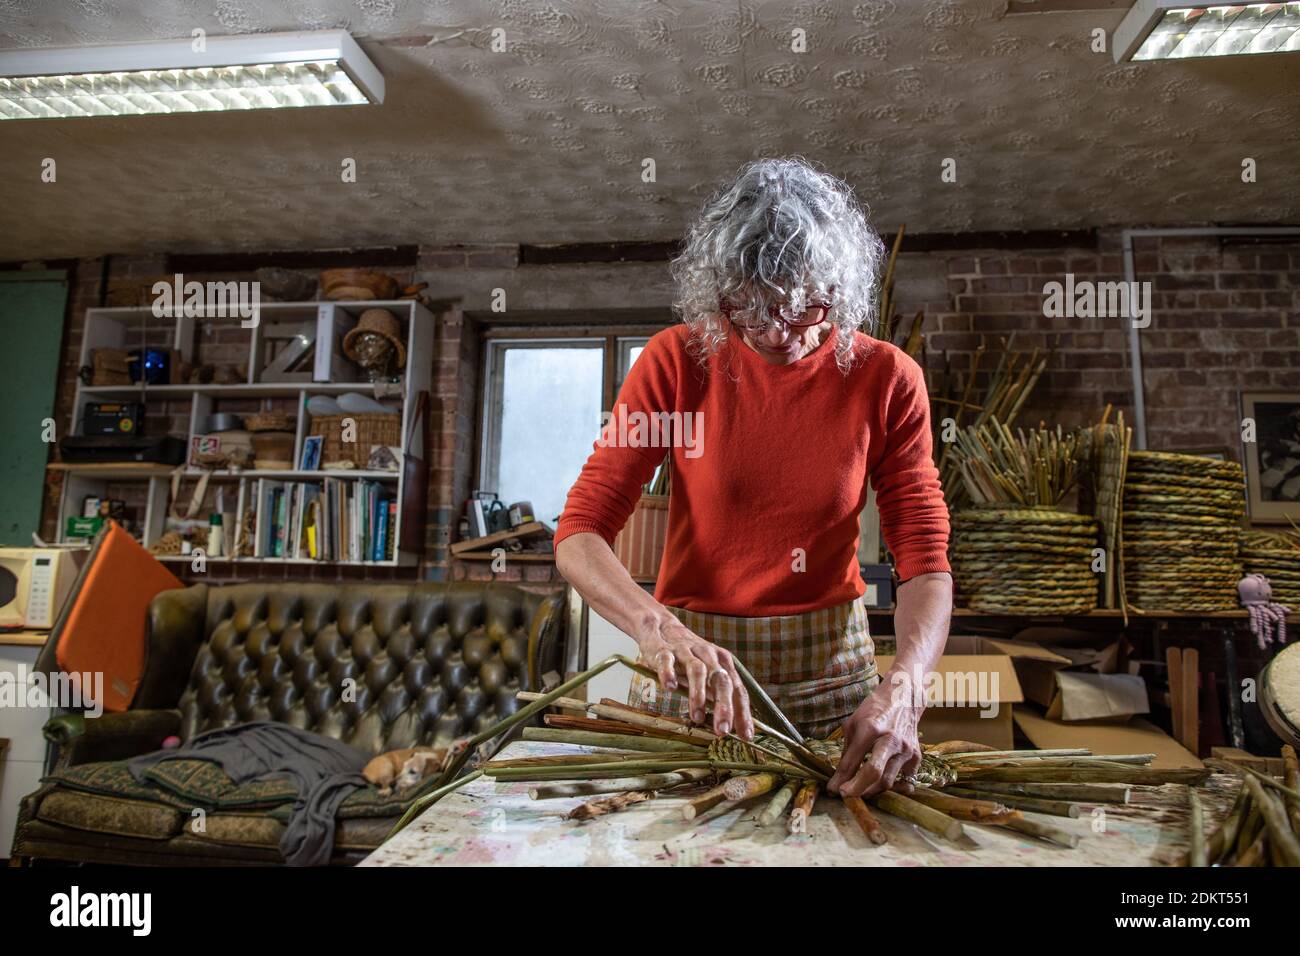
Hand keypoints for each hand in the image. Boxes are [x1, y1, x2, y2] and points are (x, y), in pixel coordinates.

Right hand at [637, 615, 752, 739]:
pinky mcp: (664, 650)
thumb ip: (719, 694)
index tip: (745, 736)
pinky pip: (667, 661)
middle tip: (723, 730)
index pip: (738, 689)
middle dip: (724, 707)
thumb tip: (735, 726)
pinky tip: (670, 688)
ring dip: (698, 695)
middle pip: (721, 680)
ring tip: (697, 717)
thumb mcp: (709, 673)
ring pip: (697, 670)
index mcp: (723, 662)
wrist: (661, 628)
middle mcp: (708, 655)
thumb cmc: (689, 657)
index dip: (742, 713)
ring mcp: (686, 651)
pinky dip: (669, 674)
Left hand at [826, 669, 921, 797]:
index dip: (841, 779)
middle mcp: (890, 740)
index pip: (853, 761)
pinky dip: (892, 787)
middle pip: (874, 773)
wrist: (904, 697)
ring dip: (871, 791)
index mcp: (870, 729)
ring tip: (861, 790)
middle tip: (846, 794)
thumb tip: (839, 778)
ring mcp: (905, 749)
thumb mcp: (853, 724)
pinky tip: (881, 784)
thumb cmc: (874, 710)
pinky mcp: (916, 756)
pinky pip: (904, 781)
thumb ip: (847, 751)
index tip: (833, 790)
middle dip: (857, 790)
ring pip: (888, 782)